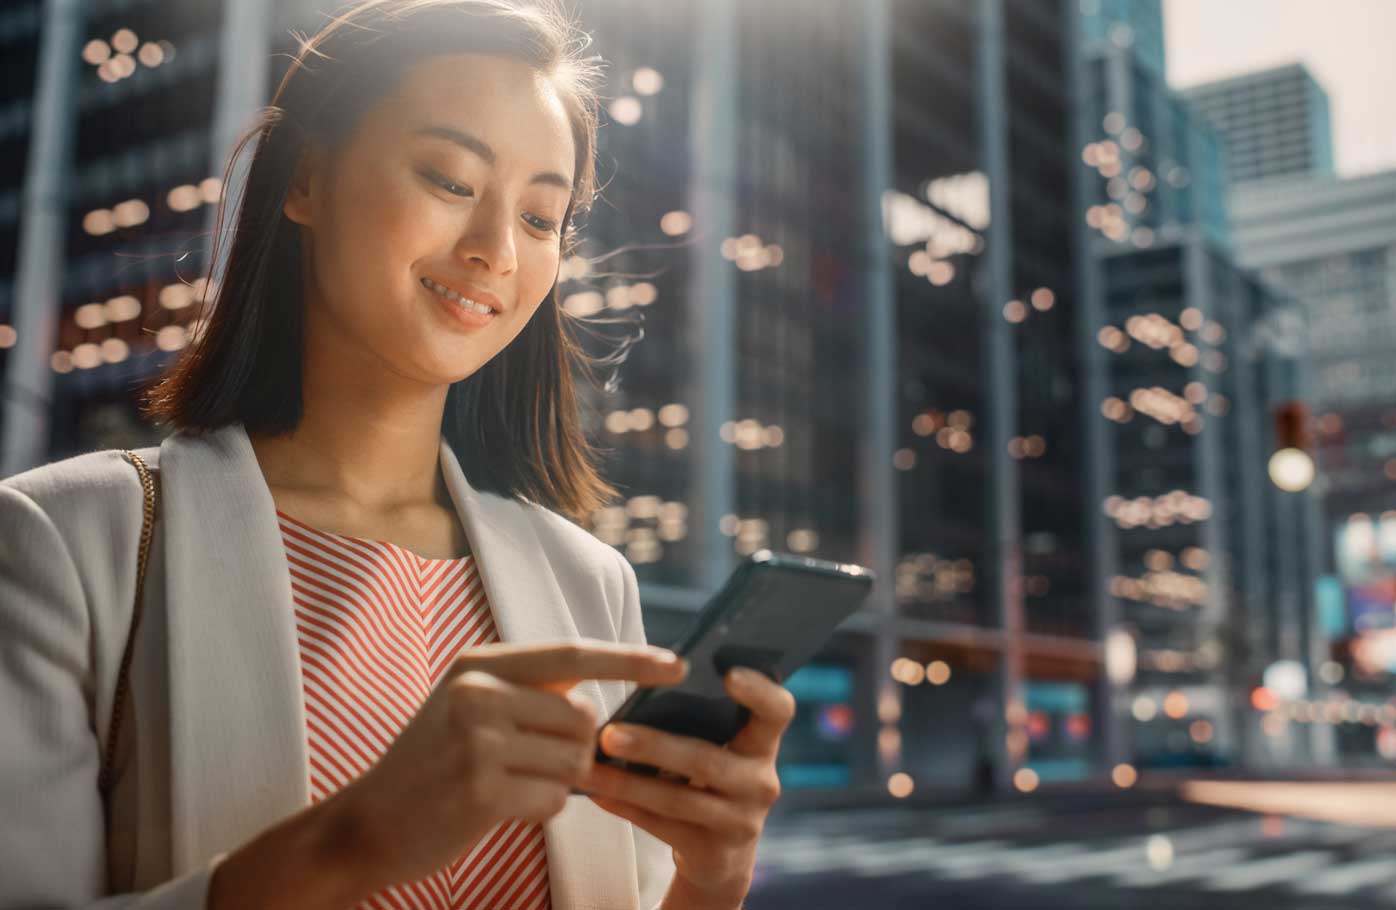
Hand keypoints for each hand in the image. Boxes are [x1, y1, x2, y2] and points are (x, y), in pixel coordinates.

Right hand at [324, 640, 688, 890]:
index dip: (629, 659)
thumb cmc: (434, 765)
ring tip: (510, 784)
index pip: (573, 654)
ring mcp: (476, 742)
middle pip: (583, 718)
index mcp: (479, 664)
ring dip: (558, 782)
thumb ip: (530, 693)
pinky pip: (553, 800)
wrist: (366, 823)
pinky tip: (498, 807)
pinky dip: (539, 809)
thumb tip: (604, 702)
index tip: (676, 664)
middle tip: (535, 764)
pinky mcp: (480, 791)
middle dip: (577, 749)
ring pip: (573, 761)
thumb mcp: (470, 707)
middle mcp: (477, 694)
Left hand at [580, 666, 795, 908]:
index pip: (778, 711)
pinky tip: (594, 791)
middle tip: (609, 733)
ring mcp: (741, 822)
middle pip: (706, 761)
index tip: (729, 672)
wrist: (719, 855)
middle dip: (654, 747)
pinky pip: (661, 826)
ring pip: (677, 800)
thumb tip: (643, 683)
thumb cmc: (707, 777)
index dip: (760, 691)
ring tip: (587, 765)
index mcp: (763, 743)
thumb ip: (699, 720)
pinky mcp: (714, 852)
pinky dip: (625, 806)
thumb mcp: (718, 749)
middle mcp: (762, 782)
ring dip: (626, 783)